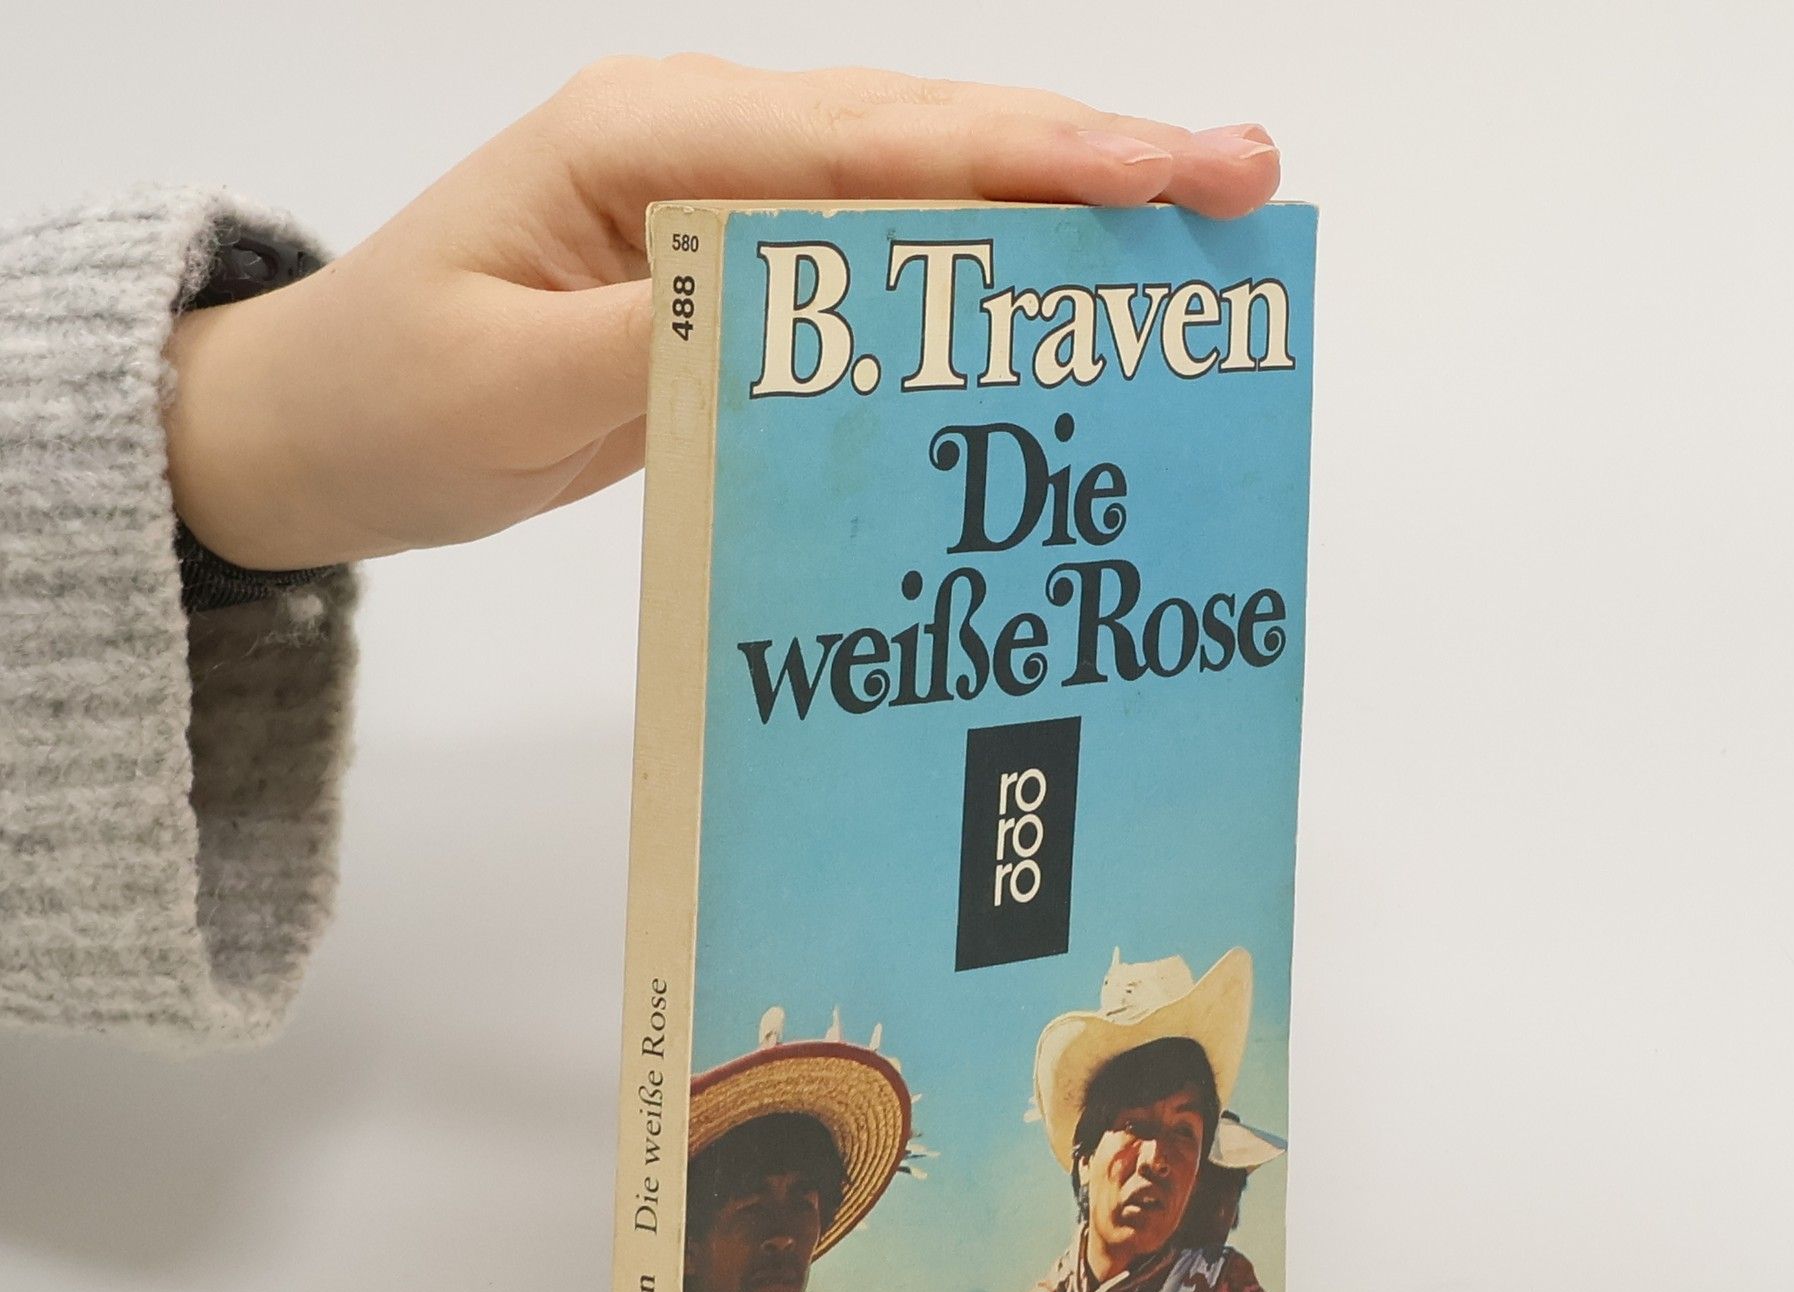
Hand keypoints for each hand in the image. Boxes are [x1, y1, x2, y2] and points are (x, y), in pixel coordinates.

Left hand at [162, 57, 1280, 569]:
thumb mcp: (514, 383)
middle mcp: (703, 149)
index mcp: (650, 144)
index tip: (1165, 175)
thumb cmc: (397, 394)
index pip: (872, 141)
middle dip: (1088, 161)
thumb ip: (673, 342)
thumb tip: (827, 318)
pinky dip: (972, 279)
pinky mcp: (732, 278)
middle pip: (925, 140)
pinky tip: (1051, 307)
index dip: (1029, 159)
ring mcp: (722, 209)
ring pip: (917, 193)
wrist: (325, 426)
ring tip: (1190, 231)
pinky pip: (876, 265)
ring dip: (1052, 210)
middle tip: (1244, 178)